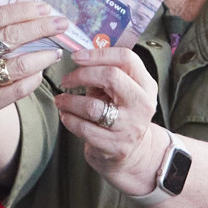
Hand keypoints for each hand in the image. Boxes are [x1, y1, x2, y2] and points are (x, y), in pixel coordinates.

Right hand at [0, 2, 69, 133]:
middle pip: (10, 37)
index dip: (23, 11)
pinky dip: (35, 77)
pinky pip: (21, 87)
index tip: (44, 8)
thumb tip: (30, 14)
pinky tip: (40, 71)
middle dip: (42, 28)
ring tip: (55, 51)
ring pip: (21, 63)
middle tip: (61, 24)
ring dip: (44, 55)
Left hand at [58, 46, 167, 197]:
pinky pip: (84, 129)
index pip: (126, 58)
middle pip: (110, 77)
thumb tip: (79, 57)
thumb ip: (107, 74)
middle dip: (81, 75)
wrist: (132, 153)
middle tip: (66, 80)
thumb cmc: (120, 114)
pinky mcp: (115, 146)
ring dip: (69, 101)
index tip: (76, 56)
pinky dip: (69, 119)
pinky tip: (65, 115)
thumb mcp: (121, 92)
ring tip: (61, 100)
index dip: (98, 53)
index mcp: (146, 85)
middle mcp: (142, 104)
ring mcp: (130, 127)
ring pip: (92, 106)